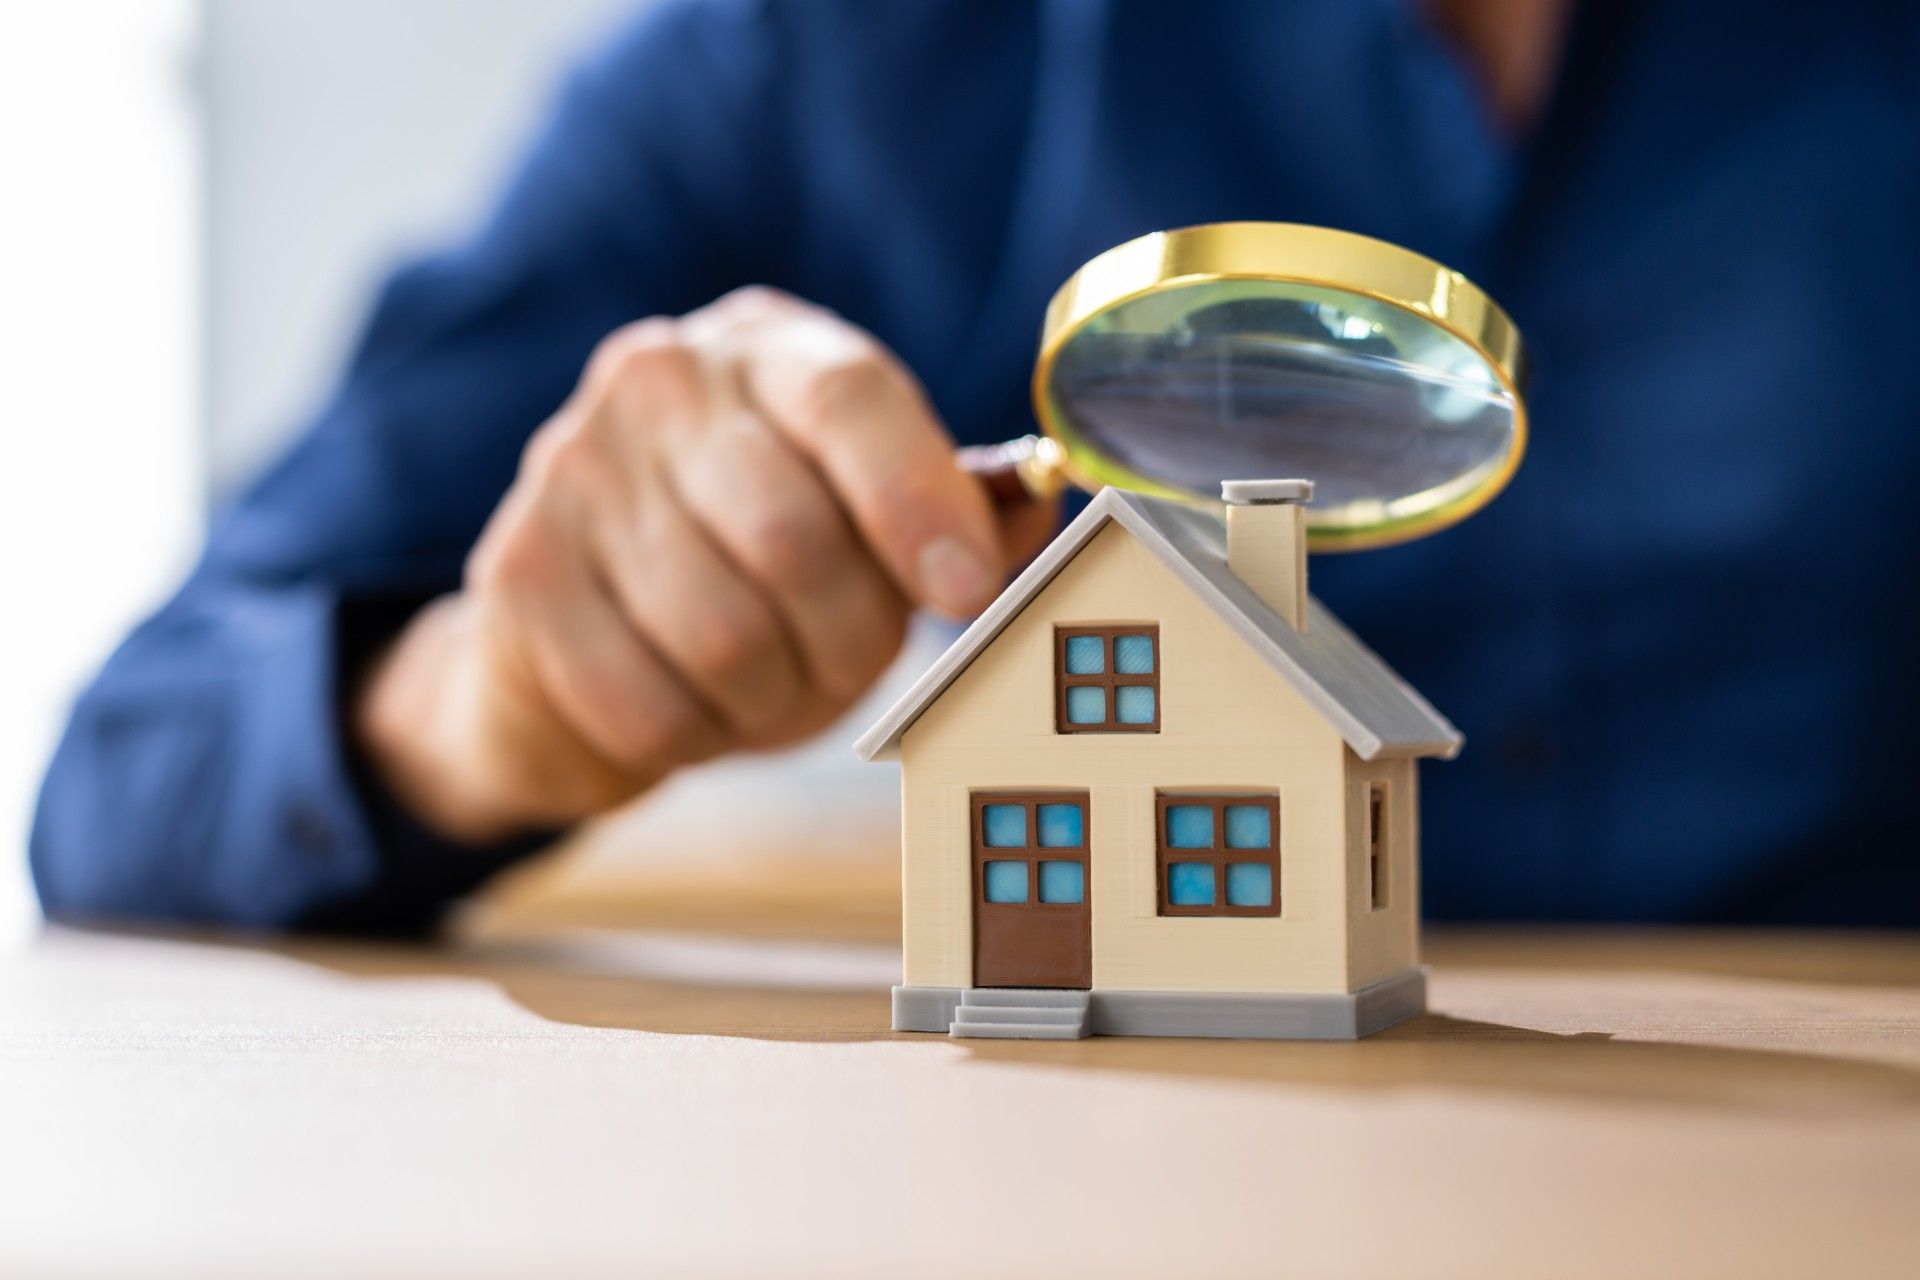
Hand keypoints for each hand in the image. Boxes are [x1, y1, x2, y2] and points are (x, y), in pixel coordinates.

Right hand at [355, 287, 1056, 842]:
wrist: (576, 639)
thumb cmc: (756, 572)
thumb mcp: (862, 527)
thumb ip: (956, 513)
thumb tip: (1049, 500)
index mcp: (768, 349)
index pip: (852, 401)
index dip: (918, 505)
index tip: (965, 595)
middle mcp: (659, 380)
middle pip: (794, 537)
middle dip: (847, 638)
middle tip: (846, 662)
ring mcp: (569, 468)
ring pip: (722, 634)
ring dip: (771, 698)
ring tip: (762, 683)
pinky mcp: (515, 574)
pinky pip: (645, 702)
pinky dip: (692, 736)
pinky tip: (685, 704)